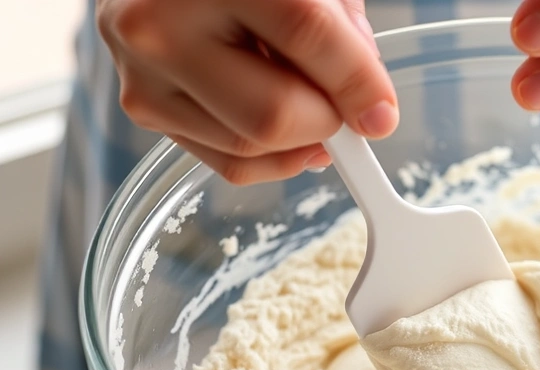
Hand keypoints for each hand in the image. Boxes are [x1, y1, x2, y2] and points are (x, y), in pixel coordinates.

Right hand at [97, 0, 397, 184]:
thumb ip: (339, 21)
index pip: (308, 37)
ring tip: (308, 99)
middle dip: (329, 122)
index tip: (383, 114)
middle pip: (274, 115)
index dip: (359, 83)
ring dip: (302, 140)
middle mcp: (164, 26)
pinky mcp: (142, 107)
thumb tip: (365, 96)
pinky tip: (286, 122)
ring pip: (250, 148)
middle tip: (349, 108)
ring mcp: (145, 73)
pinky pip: (228, 162)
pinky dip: (273, 156)